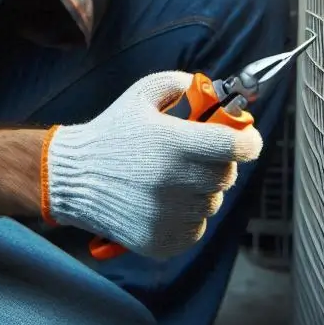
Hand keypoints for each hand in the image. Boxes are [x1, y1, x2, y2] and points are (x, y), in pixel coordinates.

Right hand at [42, 71, 262, 259]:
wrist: (74, 175)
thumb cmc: (112, 131)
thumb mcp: (142, 94)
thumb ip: (180, 83)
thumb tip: (213, 89)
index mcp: (173, 143)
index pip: (235, 147)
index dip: (249, 141)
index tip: (248, 139)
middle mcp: (173, 182)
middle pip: (227, 175)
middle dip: (220, 162)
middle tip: (200, 154)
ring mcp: (167, 215)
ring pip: (212, 203)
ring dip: (202, 189)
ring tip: (175, 177)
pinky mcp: (161, 241)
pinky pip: (196, 229)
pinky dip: (189, 216)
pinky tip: (166, 200)